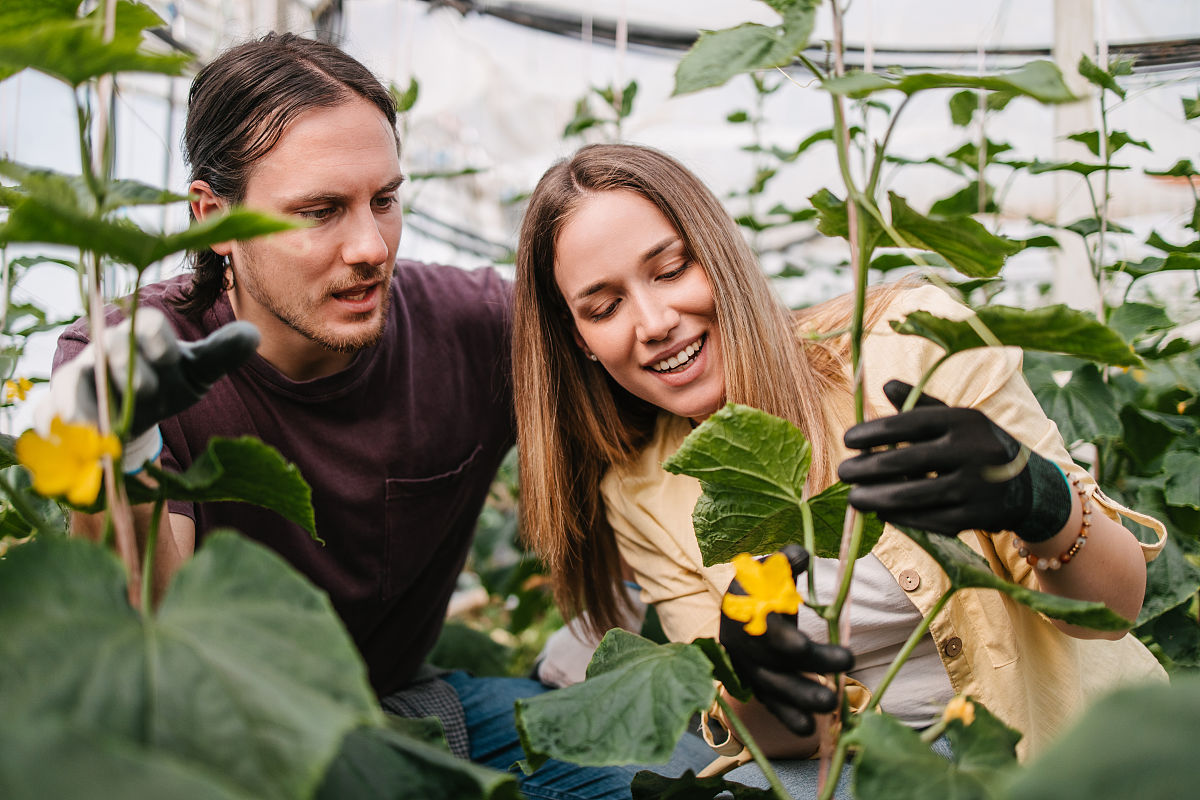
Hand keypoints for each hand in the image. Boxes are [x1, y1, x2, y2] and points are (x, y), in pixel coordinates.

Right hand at [38, 309, 258, 466]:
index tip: (170, 358)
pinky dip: (64, 429)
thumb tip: (253, 335)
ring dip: (90, 402)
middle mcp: (108, 350)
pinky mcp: (60, 407)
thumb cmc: (166, 383)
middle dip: (129, 367)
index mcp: (144, 337)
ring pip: (75, 380)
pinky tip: (78, 446)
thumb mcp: (197, 372)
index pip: (147, 324)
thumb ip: (221, 355)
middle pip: (111, 348)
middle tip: (148, 391)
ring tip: (103, 428)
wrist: (130, 414)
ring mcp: (80, 377)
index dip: (156, 338)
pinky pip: (53, 413)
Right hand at [719, 544, 854, 735]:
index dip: (779, 637)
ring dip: (801, 699)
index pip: (762, 626)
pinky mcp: (756, 687)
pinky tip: (808, 731)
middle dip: (811, 666)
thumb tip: (800, 557)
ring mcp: (749, 668)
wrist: (734, 613)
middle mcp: (743, 644)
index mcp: (745, 610)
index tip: (802, 647)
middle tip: (846, 665)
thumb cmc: (760, 587)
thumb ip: (785, 562)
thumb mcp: (767, 569)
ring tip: (831, 704)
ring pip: (773, 688)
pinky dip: (787, 718)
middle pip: (775, 660)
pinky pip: (771, 705)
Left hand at [838, 380, 1070, 541]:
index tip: (847, 440)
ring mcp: (976, 486)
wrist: (1028, 486)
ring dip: (876, 497)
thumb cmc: (978, 445)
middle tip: (842, 472)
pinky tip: (880, 512)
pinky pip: (929, 519)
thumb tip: (886, 384)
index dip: (874, 432)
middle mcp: (973, 451)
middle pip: (906, 461)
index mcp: (965, 421)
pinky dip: (900, 517)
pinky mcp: (976, 516)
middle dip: (867, 468)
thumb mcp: (957, 419)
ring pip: (914, 495)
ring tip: (853, 498)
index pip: (910, 424)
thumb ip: (921, 403)